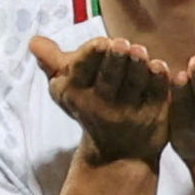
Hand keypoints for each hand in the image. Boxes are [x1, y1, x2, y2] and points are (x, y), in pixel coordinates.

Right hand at [29, 33, 176, 167]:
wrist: (118, 152)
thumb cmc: (90, 108)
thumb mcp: (68, 89)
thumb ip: (53, 62)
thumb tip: (34, 42)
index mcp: (76, 94)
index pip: (82, 71)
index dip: (93, 55)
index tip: (102, 42)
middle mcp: (101, 106)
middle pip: (108, 78)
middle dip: (114, 60)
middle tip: (122, 44)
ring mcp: (129, 113)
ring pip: (133, 85)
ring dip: (137, 67)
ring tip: (139, 51)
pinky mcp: (154, 117)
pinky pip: (156, 96)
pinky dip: (158, 82)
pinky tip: (160, 67)